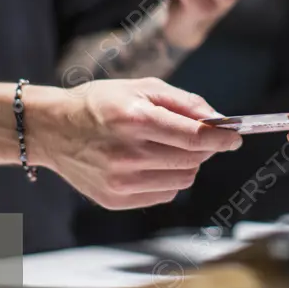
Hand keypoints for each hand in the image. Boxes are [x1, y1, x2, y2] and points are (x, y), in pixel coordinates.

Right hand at [30, 78, 241, 208]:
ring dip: (186, 164)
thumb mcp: (141, 87)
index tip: (235, 136)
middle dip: (203, 147)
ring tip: (164, 148)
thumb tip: (220, 120)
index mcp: (135, 120)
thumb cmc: (100, 102)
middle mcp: (127, 154)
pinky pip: (165, 194)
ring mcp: (120, 181)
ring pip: (183, 179)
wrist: (52, 129)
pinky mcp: (115, 200)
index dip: (222, 138)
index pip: (195, 137)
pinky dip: (167, 179)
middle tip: (193, 136)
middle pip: (193, 159)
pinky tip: (148, 163)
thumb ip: (185, 103)